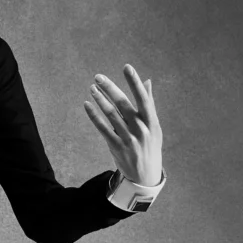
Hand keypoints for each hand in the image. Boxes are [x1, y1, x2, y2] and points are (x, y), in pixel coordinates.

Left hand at [82, 63, 162, 186]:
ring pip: (111, 115)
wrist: (146, 175)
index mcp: (151, 121)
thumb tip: (147, 81)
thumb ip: (149, 103)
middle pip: (123, 104)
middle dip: (110, 89)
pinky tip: (87, 105)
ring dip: (100, 100)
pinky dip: (94, 116)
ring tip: (92, 88)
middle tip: (98, 77)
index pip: (143, 98)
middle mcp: (140, 129)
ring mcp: (128, 138)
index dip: (134, 82)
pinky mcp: (116, 146)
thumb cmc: (150, 145)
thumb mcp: (154, 126)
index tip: (127, 67)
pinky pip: (103, 129)